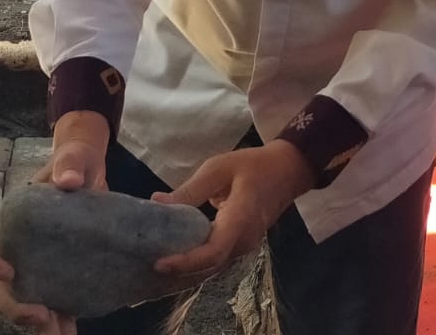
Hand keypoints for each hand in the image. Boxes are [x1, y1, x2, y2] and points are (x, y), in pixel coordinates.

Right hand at [0, 111, 109, 332]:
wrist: (93, 175)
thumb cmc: (74, 163)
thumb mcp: (73, 157)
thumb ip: (69, 164)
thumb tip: (68, 181)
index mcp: (11, 220)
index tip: (4, 271)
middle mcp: (18, 248)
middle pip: (2, 285)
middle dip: (15, 306)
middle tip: (39, 317)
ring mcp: (38, 266)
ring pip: (25, 301)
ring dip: (36, 323)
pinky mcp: (61, 276)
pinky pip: (54, 304)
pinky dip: (60, 322)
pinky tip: (70, 332)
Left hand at [153, 142, 316, 279]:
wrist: (288, 171)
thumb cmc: (254, 165)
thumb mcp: (219, 168)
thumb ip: (190, 190)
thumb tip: (157, 204)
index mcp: (240, 219)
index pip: (213, 251)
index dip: (186, 261)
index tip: (159, 262)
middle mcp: (244, 240)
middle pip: (210, 266)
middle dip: (179, 269)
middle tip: (147, 262)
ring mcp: (245, 246)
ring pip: (213, 266)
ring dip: (186, 267)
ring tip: (156, 260)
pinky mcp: (242, 245)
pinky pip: (217, 259)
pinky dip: (196, 261)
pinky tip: (176, 254)